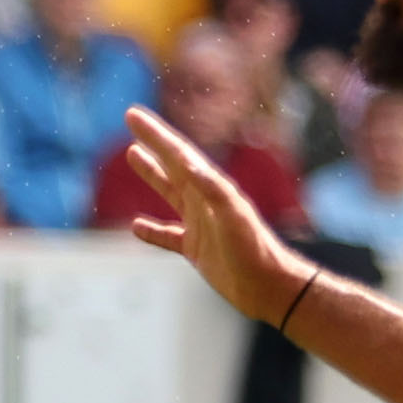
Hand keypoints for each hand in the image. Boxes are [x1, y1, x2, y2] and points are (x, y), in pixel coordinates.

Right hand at [119, 108, 303, 323]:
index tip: (132, 114)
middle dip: (153, 142)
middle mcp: (205, 201)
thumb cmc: (255, 251)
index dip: (155, 134)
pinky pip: (168, 235)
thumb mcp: (233, 216)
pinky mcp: (197, 249)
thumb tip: (185, 163)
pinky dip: (152, 230)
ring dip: (152, 174)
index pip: (178, 154)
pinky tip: (136, 227)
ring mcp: (200, 224)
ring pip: (170, 192)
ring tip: (133, 155)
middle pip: (172, 165)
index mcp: (212, 188)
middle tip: (132, 120)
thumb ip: (212, 189)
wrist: (270, 288)